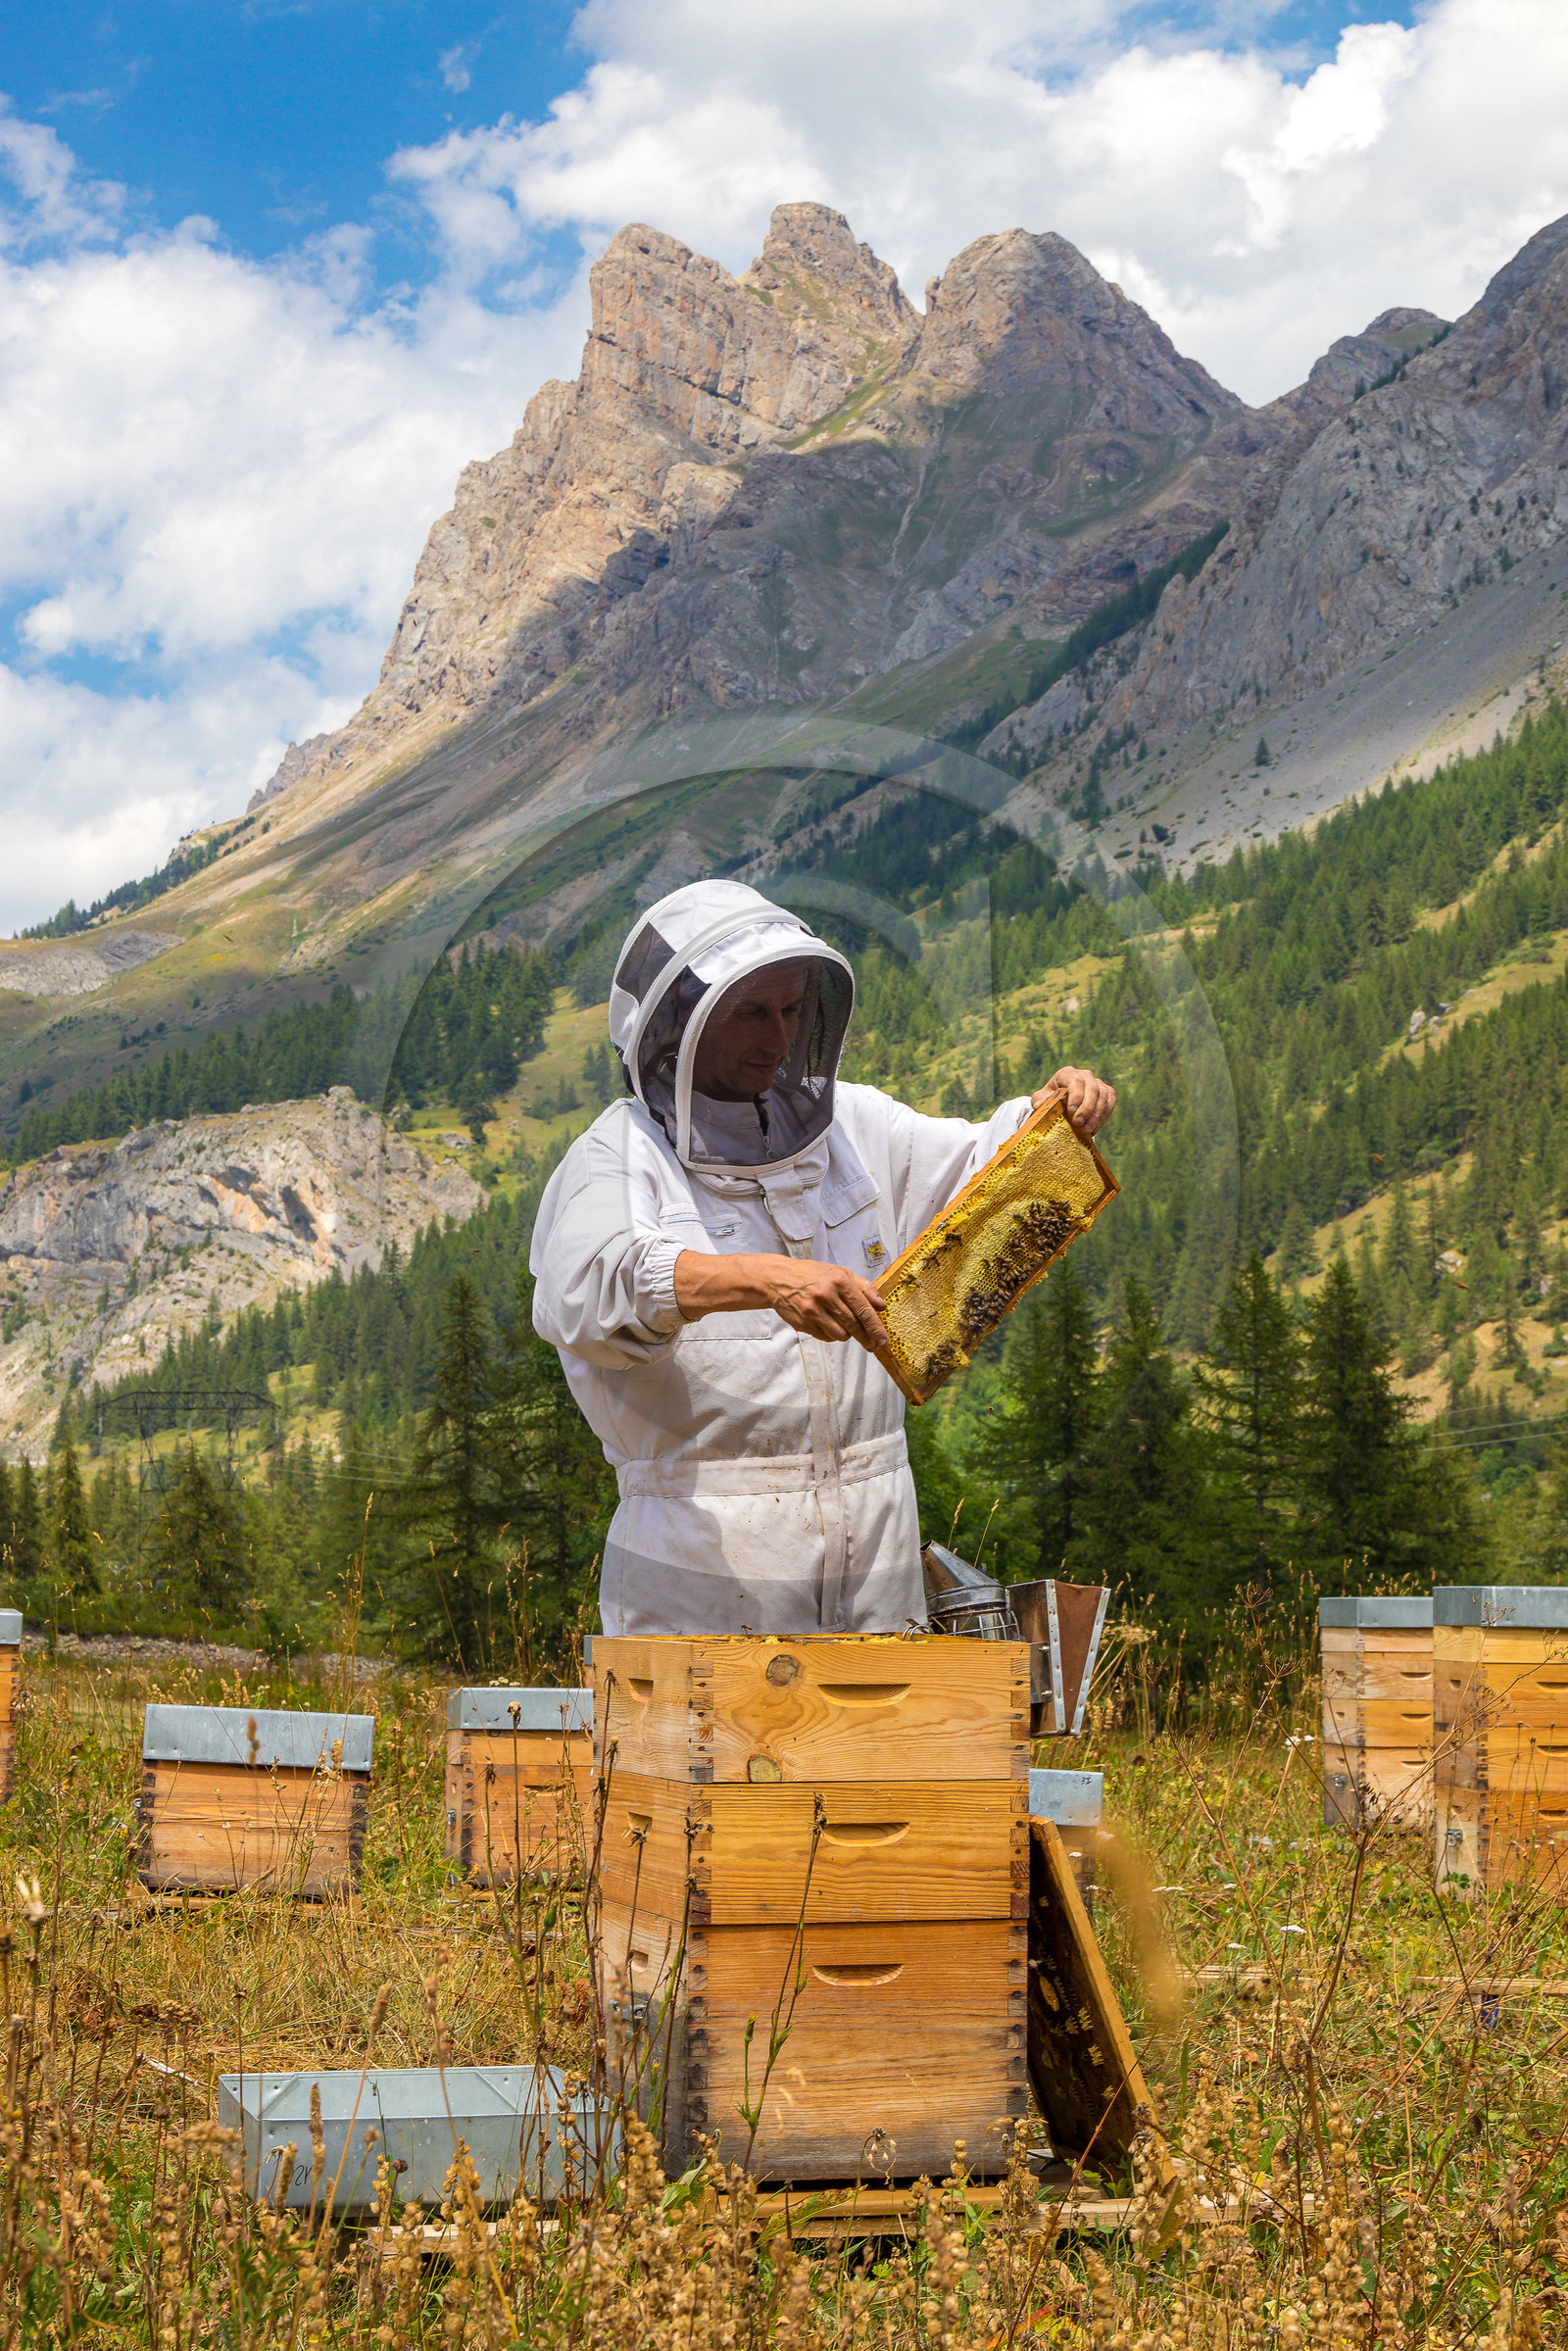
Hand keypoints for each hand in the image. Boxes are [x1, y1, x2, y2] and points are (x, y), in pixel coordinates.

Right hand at [675, 1249, 889, 1350]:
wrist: (778, 1279)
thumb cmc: (812, 1275)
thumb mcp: (840, 1273)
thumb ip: (863, 1288)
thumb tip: (881, 1306)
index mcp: (839, 1281)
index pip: (863, 1309)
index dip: (876, 1327)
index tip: (883, 1340)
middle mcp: (826, 1295)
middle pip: (854, 1325)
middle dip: (866, 1338)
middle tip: (873, 1345)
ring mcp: (813, 1310)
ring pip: (841, 1334)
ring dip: (846, 1335)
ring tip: (844, 1327)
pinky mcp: (803, 1322)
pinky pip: (826, 1337)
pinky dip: (831, 1334)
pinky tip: (827, 1324)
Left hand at [1033, 1064, 1115, 1138]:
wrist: (1061, 1104)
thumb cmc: (1049, 1100)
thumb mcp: (1040, 1100)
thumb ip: (1039, 1101)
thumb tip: (1040, 1105)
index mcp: (1067, 1073)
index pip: (1075, 1080)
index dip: (1076, 1095)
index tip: (1072, 1112)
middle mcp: (1085, 1075)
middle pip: (1092, 1087)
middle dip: (1087, 1107)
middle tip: (1079, 1123)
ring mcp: (1098, 1083)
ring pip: (1103, 1096)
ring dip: (1096, 1115)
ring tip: (1087, 1130)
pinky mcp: (1107, 1092)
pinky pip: (1110, 1102)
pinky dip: (1103, 1116)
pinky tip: (1094, 1128)